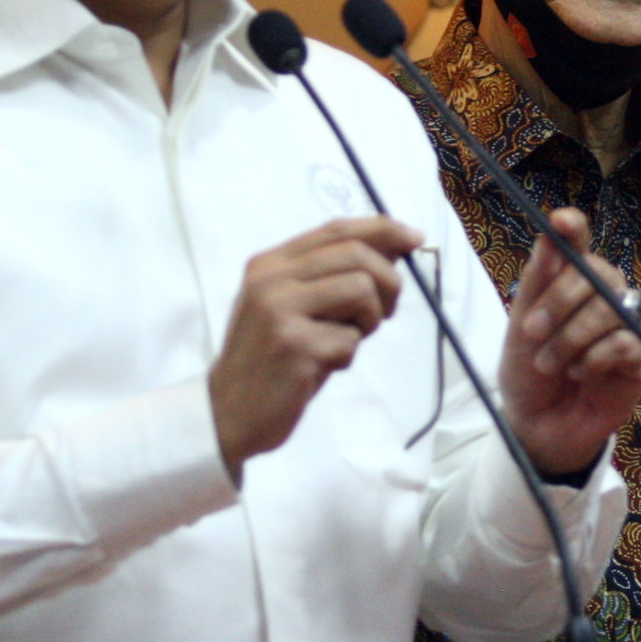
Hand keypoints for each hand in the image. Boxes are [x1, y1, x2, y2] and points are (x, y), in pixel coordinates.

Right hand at [210, 215, 421, 474]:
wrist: (227, 412)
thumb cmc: (269, 359)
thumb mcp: (289, 306)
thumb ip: (329, 277)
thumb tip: (392, 248)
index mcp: (269, 264)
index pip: (336, 230)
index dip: (382, 229)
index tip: (414, 239)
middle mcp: (271, 280)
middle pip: (356, 254)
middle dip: (388, 281)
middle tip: (386, 310)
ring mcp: (280, 311)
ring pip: (361, 290)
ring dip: (369, 320)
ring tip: (346, 340)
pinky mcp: (294, 347)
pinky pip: (350, 340)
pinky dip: (347, 356)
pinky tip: (323, 366)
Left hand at [501, 208, 640, 477]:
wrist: (537, 426)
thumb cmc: (528, 374)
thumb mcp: (520, 328)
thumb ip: (537, 282)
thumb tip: (551, 233)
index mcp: (570, 282)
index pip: (578, 243)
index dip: (573, 228)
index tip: (560, 220)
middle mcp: (602, 298)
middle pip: (600, 273)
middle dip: (561, 301)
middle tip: (533, 332)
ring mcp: (624, 327)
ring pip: (613, 309)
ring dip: (572, 338)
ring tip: (551, 364)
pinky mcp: (639, 360)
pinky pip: (627, 343)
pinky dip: (596, 359)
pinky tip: (580, 373)